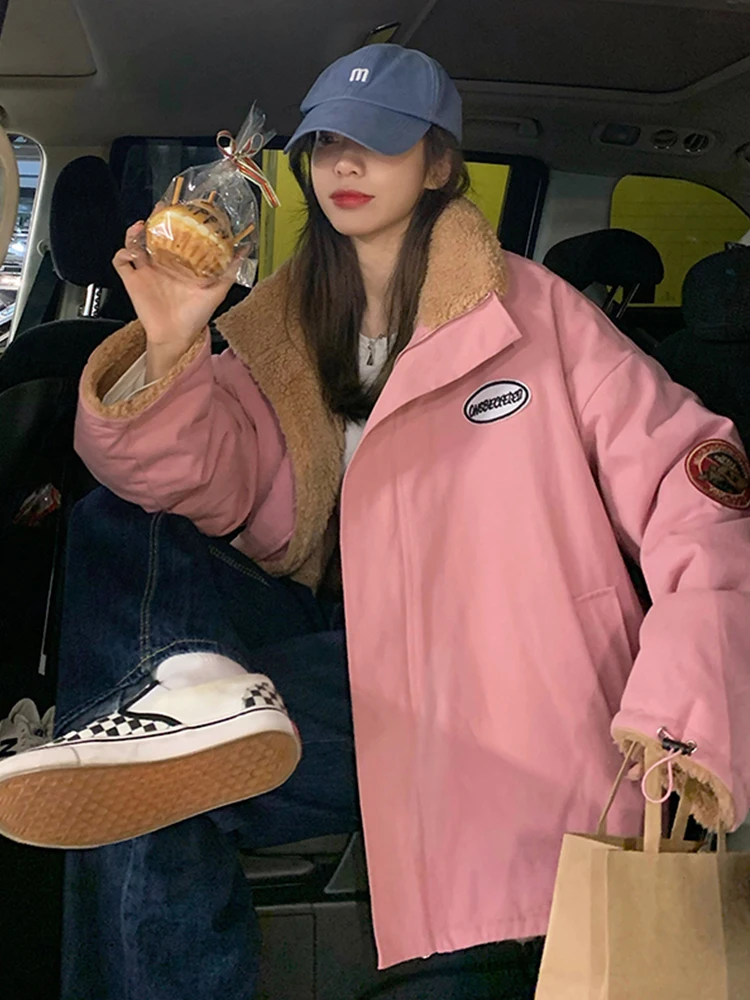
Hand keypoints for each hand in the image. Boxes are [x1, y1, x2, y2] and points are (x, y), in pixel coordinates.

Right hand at [113, 221, 233, 347]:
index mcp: (179, 264)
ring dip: (135, 232)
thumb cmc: (195, 316)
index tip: (181, 209)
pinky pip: (120, 262)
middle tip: (161, 209)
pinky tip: (132, 250)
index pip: (175, 236)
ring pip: (134, 242)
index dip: (176, 222)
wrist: (176, 337)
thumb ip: (229, 272)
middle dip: (155, 219)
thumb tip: (244, 252)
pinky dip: (122, 253)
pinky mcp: (133, 281)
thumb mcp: (216, 292)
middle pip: (154, 234)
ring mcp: (146, 271)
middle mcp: (162, 264)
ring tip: (143, 226)